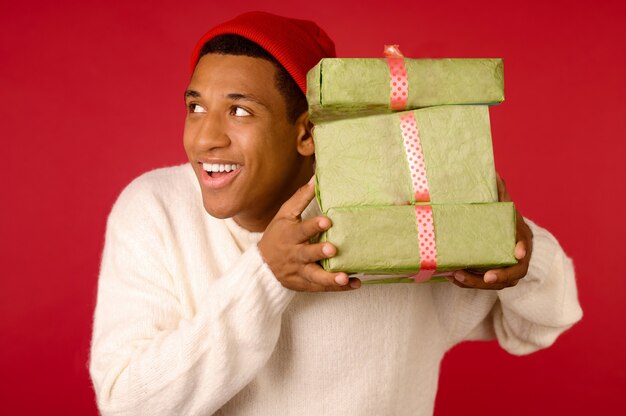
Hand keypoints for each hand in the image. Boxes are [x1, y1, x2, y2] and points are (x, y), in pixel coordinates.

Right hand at [258, 177, 360, 291]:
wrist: (262, 266)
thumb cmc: (277, 235)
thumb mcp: (285, 215)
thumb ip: (301, 198)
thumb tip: (316, 177)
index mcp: (290, 235)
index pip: (302, 230)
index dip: (314, 226)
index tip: (327, 221)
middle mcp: (295, 255)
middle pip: (307, 254)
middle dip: (319, 252)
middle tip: (333, 248)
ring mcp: (300, 272)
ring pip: (315, 276)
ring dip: (330, 278)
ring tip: (344, 277)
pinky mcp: (305, 284)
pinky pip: (322, 287)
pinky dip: (339, 287)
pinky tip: (355, 283)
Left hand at [450, 173, 532, 289]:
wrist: (509, 238)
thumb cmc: (506, 222)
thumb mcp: (505, 207)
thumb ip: (500, 193)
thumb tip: (493, 172)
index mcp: (522, 239)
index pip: (526, 245)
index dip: (523, 249)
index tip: (518, 252)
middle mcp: (518, 259)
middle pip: (514, 273)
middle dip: (500, 276)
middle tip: (486, 276)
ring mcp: (507, 272)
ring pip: (497, 283)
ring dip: (477, 282)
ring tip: (459, 276)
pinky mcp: (494, 278)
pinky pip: (483, 285)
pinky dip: (469, 283)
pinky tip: (454, 278)